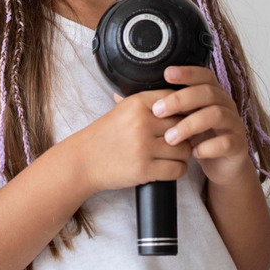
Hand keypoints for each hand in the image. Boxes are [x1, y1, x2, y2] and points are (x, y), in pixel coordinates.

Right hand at [75, 89, 191, 195]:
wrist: (83, 161)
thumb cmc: (104, 136)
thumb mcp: (123, 110)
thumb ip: (149, 104)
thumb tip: (181, 98)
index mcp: (138, 103)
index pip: (177, 100)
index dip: (185, 109)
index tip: (185, 117)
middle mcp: (142, 122)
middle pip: (184, 125)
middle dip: (186, 134)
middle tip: (179, 140)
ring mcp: (144, 147)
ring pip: (185, 149)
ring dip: (183, 154)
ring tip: (173, 155)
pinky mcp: (145, 169)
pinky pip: (178, 169)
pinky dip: (178, 170)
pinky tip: (169, 167)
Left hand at [151, 66, 251, 186]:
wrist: (223, 165)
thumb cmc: (198, 137)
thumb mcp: (180, 119)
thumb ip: (162, 107)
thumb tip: (123, 97)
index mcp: (211, 93)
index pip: (203, 75)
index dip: (187, 72)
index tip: (166, 74)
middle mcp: (225, 104)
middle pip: (208, 92)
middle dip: (181, 99)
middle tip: (158, 111)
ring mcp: (234, 124)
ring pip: (217, 115)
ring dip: (191, 124)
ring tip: (170, 137)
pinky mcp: (238, 145)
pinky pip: (226, 142)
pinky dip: (208, 147)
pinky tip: (193, 152)